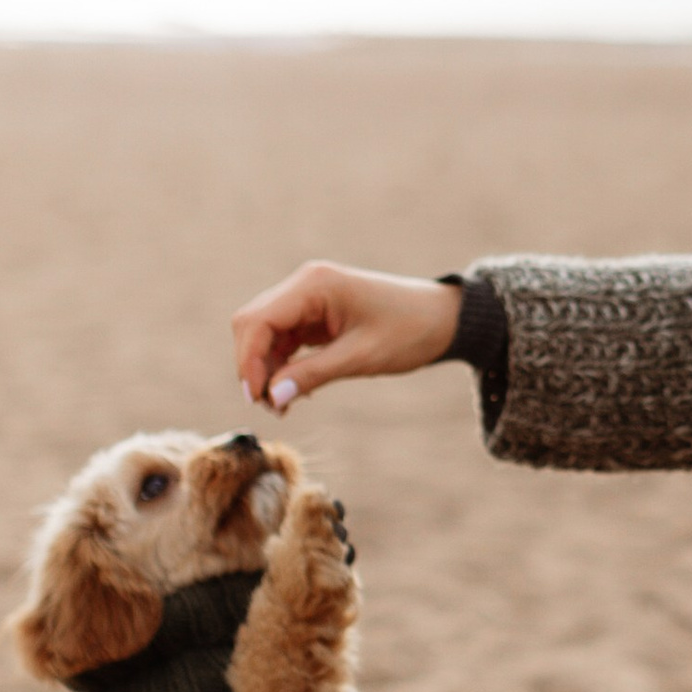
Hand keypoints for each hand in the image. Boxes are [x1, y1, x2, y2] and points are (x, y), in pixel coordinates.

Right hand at [231, 263, 462, 408]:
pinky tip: (297, 390)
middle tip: (272, 406)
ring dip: (268, 370)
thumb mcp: (361, 357)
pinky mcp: (315, 314)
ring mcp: (308, 298)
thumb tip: (271, 397)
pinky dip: (283, 366)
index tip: (257, 399)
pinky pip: (284, 339)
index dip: (248, 361)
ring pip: (265, 334)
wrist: (442, 319)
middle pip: (253, 325)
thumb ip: (313, 374)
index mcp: (314, 284)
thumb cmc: (408, 330)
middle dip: (254, 366)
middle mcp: (305, 284)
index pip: (258, 321)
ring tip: (286, 405)